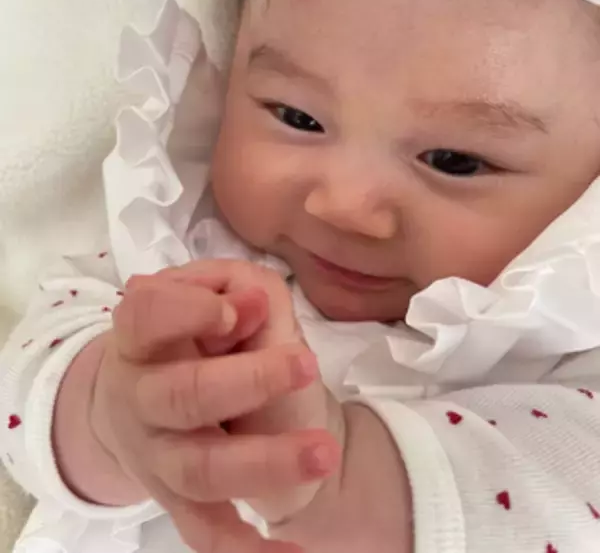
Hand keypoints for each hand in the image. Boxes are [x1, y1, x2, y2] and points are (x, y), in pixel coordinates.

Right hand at [90, 263, 339, 551]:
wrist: (184, 407)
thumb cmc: (200, 340)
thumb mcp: (213, 302)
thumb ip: (234, 289)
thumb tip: (253, 300)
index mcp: (141, 339)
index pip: (146, 316)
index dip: (190, 309)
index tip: (243, 305)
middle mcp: (141, 398)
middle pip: (181, 395)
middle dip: (246, 380)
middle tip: (304, 364)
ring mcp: (159, 455)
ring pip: (200, 467)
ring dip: (264, 462)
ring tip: (320, 452)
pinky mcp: (180, 501)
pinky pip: (208, 532)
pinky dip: (244, 550)